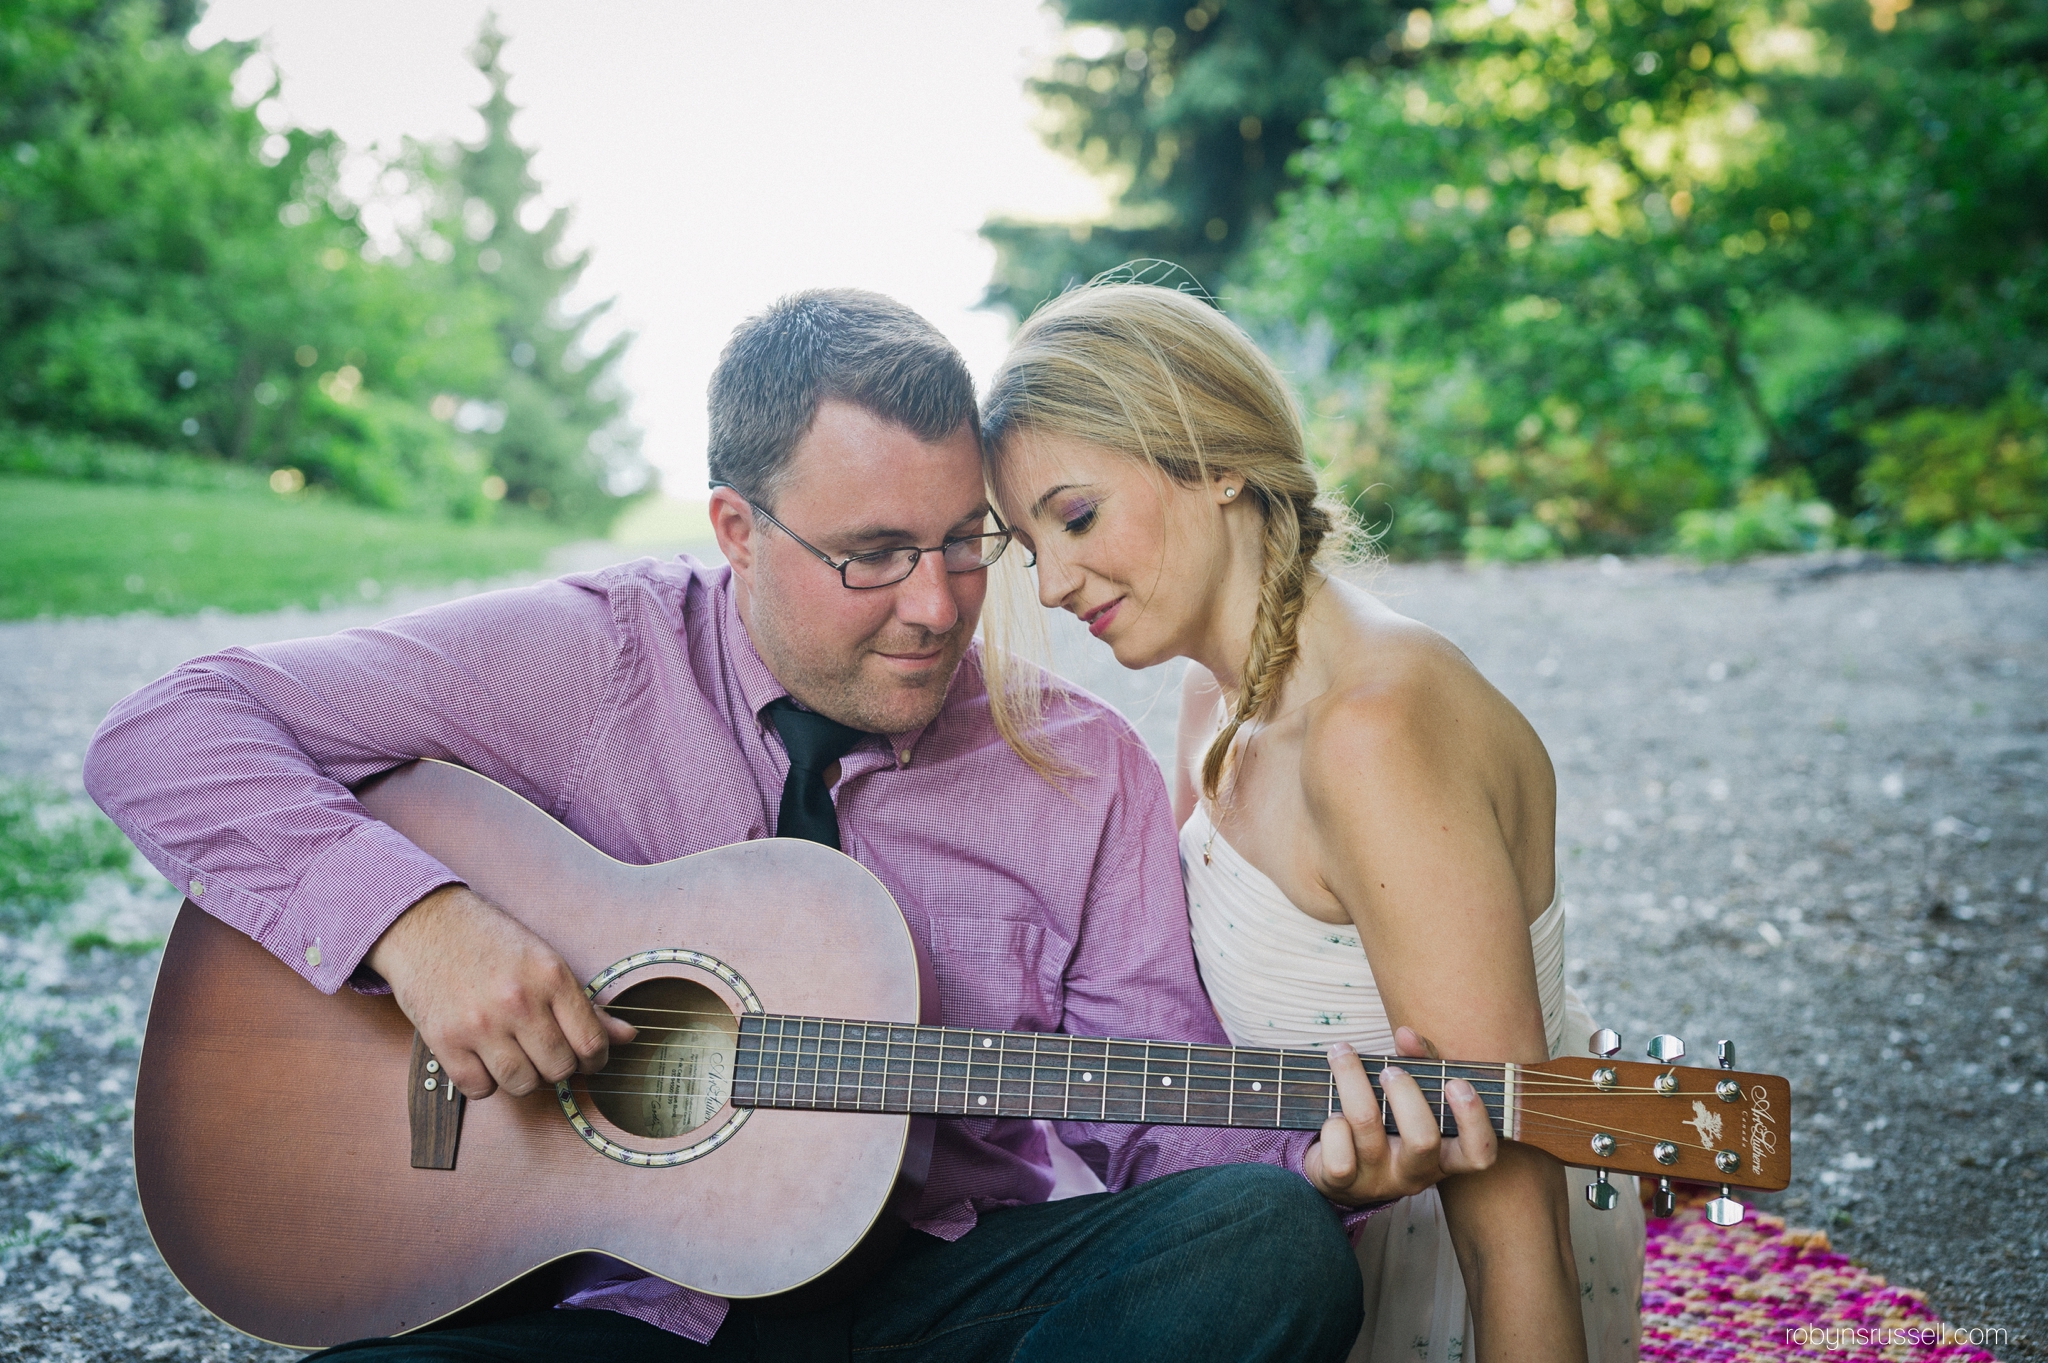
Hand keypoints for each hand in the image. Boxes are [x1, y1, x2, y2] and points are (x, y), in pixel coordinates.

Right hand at [364, 884, 634, 1100]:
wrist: (426, 923)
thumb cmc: (490, 941)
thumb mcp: (545, 961)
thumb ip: (586, 1004)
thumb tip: (628, 1036)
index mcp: (551, 976)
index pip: (591, 1042)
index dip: (596, 1059)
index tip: (589, 1058)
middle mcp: (519, 1002)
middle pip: (559, 1069)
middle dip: (559, 1067)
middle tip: (548, 1053)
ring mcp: (480, 1024)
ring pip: (522, 1084)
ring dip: (524, 1077)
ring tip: (517, 1055)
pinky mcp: (445, 1041)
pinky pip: (479, 1089)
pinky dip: (485, 1081)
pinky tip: (484, 1058)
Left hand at [1303, 1025, 1497, 1204]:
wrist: (1338, 1168)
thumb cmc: (1386, 1122)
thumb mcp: (1408, 1095)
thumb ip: (1417, 1063)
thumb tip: (1407, 1035)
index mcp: (1443, 1156)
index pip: (1477, 1154)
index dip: (1472, 1120)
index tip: (1455, 1083)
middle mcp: (1415, 1173)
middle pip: (1423, 1140)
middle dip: (1405, 1094)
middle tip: (1390, 1071)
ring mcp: (1379, 1181)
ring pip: (1368, 1128)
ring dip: (1353, 1083)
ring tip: (1343, 1057)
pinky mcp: (1344, 1185)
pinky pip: (1338, 1158)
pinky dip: (1333, 1127)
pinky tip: (1332, 1114)